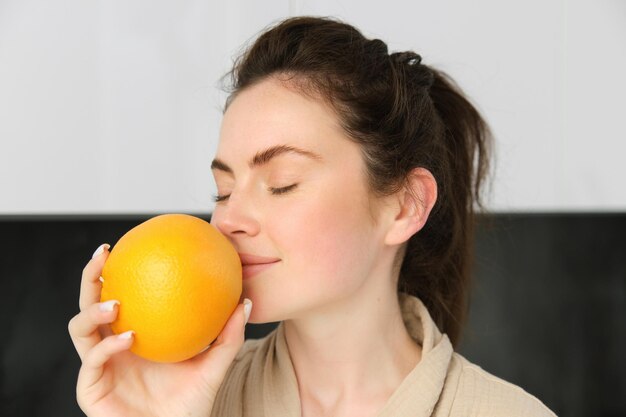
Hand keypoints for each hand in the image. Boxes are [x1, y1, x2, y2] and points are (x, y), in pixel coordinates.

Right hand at [68, 244, 249, 416]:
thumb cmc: (192, 401)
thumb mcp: (214, 364)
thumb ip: (227, 336)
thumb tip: (245, 301)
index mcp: (132, 334)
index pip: (117, 294)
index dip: (116, 270)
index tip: (126, 243)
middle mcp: (110, 345)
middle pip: (89, 303)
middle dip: (90, 277)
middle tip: (104, 255)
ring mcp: (98, 366)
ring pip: (79, 328)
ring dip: (93, 309)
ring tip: (116, 301)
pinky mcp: (90, 389)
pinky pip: (93, 360)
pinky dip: (108, 346)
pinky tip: (128, 336)